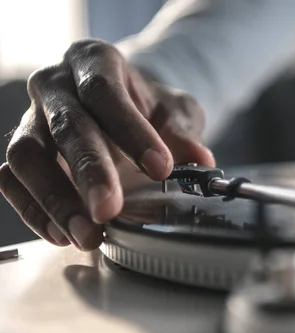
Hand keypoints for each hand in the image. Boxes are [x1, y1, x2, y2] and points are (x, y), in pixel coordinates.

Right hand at [0, 39, 214, 250]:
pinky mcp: (21, 151)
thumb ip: (183, 133)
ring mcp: (31, 118)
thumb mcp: (174, 110)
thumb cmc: (147, 106)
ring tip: (86, 233)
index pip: (106, 92)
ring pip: (26, 154)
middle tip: (109, 210)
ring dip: (55, 199)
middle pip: (66, 125)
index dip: (132, 132)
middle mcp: (56, 85)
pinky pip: (11, 179)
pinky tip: (62, 233)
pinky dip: (34, 210)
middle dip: (89, 171)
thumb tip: (200, 161)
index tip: (160, 168)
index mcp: (95, 62)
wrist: (124, 107)